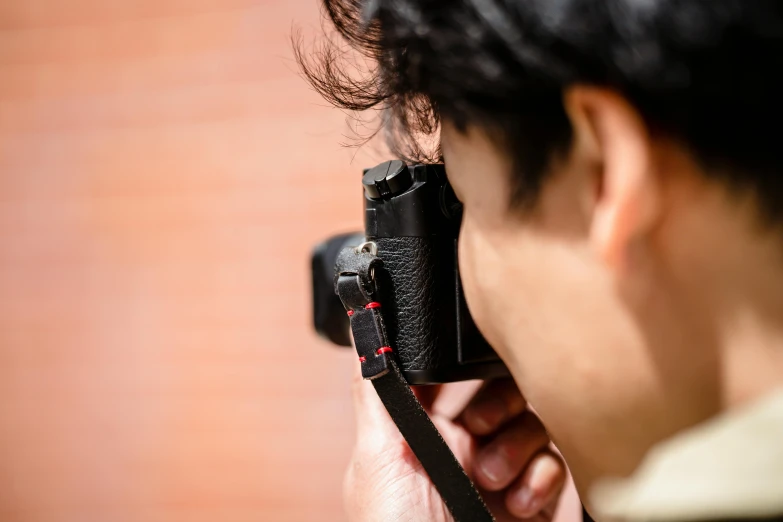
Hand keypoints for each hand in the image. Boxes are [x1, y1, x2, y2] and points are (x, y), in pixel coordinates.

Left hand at [343, 367, 566, 521]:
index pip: (451, 377)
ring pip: (532, 420)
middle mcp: (464, 448)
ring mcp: (504, 473)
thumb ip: (375, 396)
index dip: (462, 363)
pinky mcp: (538, 499)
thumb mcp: (376, 461)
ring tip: (493, 478)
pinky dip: (542, 476)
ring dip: (518, 443)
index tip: (468, 355)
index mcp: (422, 433)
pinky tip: (518, 502)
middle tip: (480, 425)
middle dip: (496, 400)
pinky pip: (557, 461)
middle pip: (500, 390)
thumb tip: (362, 331)